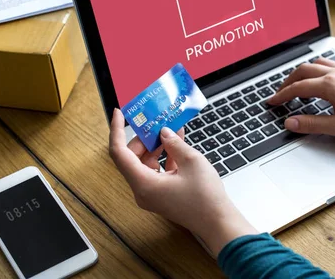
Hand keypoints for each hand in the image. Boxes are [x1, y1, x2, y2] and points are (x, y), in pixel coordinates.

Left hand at [108, 109, 257, 255]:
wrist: (217, 221)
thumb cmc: (205, 198)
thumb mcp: (191, 161)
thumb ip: (174, 143)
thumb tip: (164, 132)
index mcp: (144, 184)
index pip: (119, 153)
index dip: (117, 131)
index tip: (119, 114)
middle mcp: (142, 190)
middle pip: (132, 157)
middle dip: (143, 138)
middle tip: (155, 121)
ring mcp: (151, 194)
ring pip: (144, 163)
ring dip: (156, 146)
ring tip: (169, 129)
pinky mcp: (160, 194)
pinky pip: (155, 171)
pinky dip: (164, 156)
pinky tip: (177, 144)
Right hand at [268, 58, 334, 137]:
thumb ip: (311, 124)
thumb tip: (291, 123)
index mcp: (329, 86)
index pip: (298, 88)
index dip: (281, 95)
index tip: (272, 102)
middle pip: (303, 71)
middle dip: (287, 82)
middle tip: (279, 94)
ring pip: (316, 64)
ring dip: (302, 72)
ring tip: (296, 84)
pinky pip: (331, 63)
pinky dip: (318, 68)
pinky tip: (320, 75)